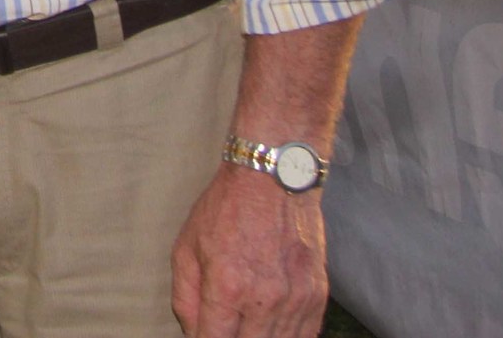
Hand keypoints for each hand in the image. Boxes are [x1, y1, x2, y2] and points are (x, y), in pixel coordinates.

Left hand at [170, 165, 326, 337]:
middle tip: (225, 330)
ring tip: (246, 327)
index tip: (204, 337)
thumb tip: (192, 333)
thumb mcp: (186, 249)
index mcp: (226, 286)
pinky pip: (306, 335)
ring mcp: (296, 299)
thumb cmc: (226, 211)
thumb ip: (185, 298)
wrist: (273, 181)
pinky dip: (288, 337)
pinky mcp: (317, 295)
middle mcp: (264, 298)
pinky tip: (271, 330)